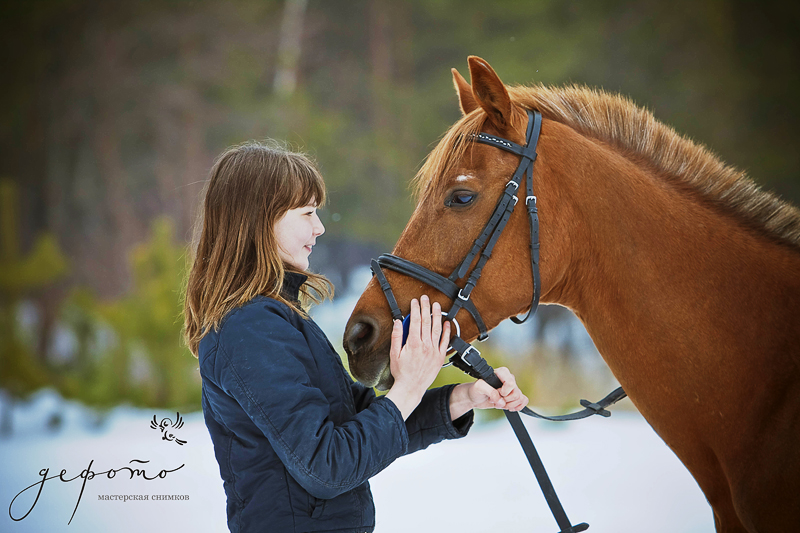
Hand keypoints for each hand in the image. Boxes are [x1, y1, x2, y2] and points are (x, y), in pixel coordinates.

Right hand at [385, 295, 450, 419]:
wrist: (411, 387)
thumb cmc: (401, 372)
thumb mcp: (394, 354)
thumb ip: (396, 336)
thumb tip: (398, 322)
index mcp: (413, 343)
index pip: (415, 321)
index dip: (415, 309)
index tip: (415, 301)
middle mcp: (425, 346)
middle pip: (427, 322)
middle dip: (426, 308)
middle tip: (425, 298)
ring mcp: (434, 351)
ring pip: (437, 329)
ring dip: (437, 316)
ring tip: (437, 306)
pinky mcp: (440, 357)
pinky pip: (445, 342)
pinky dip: (447, 331)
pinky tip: (447, 323)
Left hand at [469, 367, 527, 410]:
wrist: (475, 397)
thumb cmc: (476, 389)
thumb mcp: (479, 387)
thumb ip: (490, 392)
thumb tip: (501, 400)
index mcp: (502, 373)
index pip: (511, 383)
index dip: (504, 392)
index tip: (497, 393)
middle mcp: (508, 379)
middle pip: (516, 393)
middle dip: (505, 400)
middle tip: (496, 399)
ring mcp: (512, 388)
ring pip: (520, 398)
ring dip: (509, 405)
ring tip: (499, 403)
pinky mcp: (513, 396)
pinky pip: (524, 400)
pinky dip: (518, 406)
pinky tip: (509, 407)